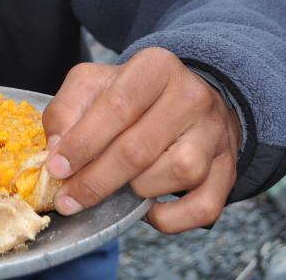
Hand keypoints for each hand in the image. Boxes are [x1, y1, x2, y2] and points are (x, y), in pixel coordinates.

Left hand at [41, 47, 241, 233]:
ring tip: (120, 186)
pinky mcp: (227, 171)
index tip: (57, 167)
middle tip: (69, 198)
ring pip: (177, 174)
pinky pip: (202, 207)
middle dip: (96, 180)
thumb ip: (68, 109)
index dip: (83, 142)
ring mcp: (215, 135)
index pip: (117, 106)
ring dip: (137, 190)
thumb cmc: (134, 96)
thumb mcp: (95, 84)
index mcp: (157, 67)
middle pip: (140, 148)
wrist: (188, 100)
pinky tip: (148, 209)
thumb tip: (57, 150)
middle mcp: (192, 97)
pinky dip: (170, 218)